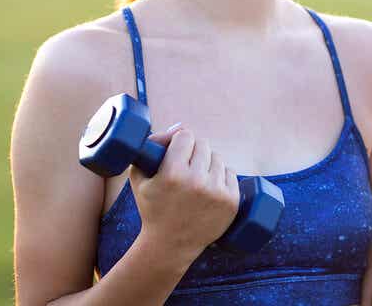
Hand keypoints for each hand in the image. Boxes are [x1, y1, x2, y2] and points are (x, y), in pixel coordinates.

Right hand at [129, 125, 240, 260]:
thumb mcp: (140, 178)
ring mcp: (216, 192)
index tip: (176, 149)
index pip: (185, 136)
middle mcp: (197, 181)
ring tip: (196, 178)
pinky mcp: (231, 201)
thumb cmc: (153, 208)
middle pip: (203, 144)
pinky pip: (230, 173)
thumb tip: (178, 127)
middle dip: (193, 151)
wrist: (170, 246)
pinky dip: (220, 176)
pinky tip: (209, 187)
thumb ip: (151, 148)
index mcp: (173, 173)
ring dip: (207, 163)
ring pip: (217, 158)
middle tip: (186, 164)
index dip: (179, 140)